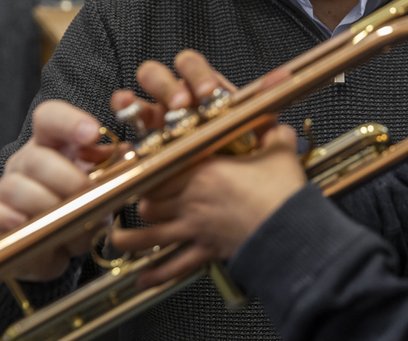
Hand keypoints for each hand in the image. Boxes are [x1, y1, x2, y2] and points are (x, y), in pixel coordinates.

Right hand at [0, 100, 109, 280]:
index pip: (50, 117)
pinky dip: (2, 219)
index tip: (92, 134)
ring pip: (14, 187)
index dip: (69, 121)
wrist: (57, 243)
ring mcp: (4, 188)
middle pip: (36, 158)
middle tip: (87, 195)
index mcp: (54, 144)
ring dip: (46, 207)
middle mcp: (26, 161)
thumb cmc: (83, 206)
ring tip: (67, 222)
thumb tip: (127, 154)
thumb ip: (115, 170)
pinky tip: (22, 224)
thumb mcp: (104, 187)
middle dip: (66, 179)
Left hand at [108, 50, 303, 287]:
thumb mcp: (279, 153)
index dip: (147, 167)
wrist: (291, 230)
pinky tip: (142, 280)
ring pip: (151, 234)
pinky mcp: (207, 250)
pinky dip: (157, 275)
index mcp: (204, 171)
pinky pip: (176, 265)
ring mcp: (196, 227)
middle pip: (150, 199)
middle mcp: (192, 200)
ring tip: (116, 238)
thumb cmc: (283, 193)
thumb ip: (274, 135)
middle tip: (131, 197)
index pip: (162, 167)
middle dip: (139, 199)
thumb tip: (279, 127)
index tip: (138, 163)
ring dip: (131, 237)